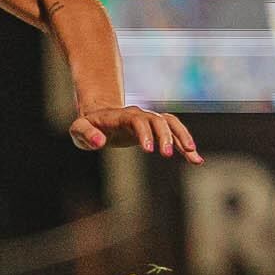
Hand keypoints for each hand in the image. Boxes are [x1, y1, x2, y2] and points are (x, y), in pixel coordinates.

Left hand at [70, 103, 199, 161]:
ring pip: (171, 124)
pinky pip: (174, 134)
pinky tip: (195, 160)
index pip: (137, 120)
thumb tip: (99, 142)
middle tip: (167, 155)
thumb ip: (86, 134)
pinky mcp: (155, 129)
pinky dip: (185, 145)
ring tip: (193, 157)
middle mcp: (139, 115)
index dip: (144, 133)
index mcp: (121, 116)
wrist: (98, 117)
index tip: (149, 150)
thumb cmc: (87, 126)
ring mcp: (149, 120)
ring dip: (182, 138)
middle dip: (165, 136)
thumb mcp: (78, 129)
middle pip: (158, 120)